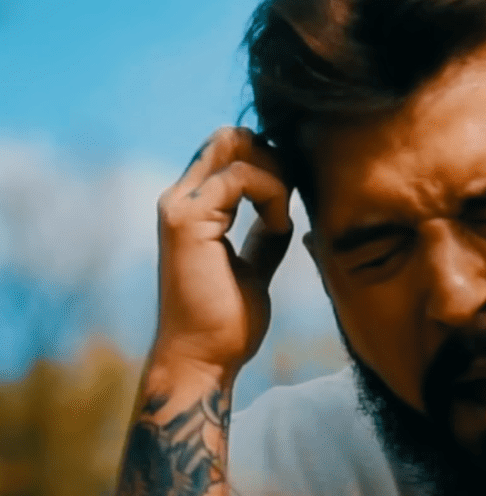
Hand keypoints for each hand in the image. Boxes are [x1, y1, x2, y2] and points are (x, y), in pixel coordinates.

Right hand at [152, 127, 292, 383]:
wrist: (205, 359)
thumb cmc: (228, 321)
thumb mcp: (255, 268)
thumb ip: (263, 236)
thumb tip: (283, 214)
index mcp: (193, 208)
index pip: (230, 150)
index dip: (270, 158)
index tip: (296, 192)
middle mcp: (180, 199)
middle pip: (230, 136)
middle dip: (274, 156)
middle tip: (295, 195)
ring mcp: (179, 207)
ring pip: (236, 146)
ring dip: (277, 175)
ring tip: (284, 217)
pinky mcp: (187, 221)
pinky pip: (241, 178)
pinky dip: (271, 196)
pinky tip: (279, 227)